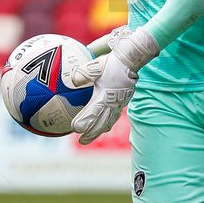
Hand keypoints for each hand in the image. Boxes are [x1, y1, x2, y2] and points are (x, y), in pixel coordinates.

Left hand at [69, 28, 158, 144]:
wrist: (132, 60)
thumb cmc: (113, 62)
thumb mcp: (96, 66)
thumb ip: (84, 74)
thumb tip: (72, 80)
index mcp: (105, 95)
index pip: (94, 112)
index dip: (85, 121)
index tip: (75, 128)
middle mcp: (112, 102)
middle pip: (101, 123)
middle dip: (91, 133)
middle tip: (81, 142)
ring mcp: (118, 104)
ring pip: (107, 122)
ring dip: (98, 132)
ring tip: (89, 139)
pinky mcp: (122, 102)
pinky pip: (113, 117)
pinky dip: (107, 125)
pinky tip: (103, 128)